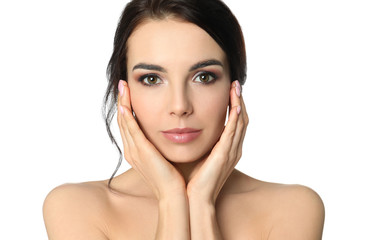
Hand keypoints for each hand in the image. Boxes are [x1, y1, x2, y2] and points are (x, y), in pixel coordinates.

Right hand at [117, 80, 185, 199]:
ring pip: (125, 123)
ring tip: (123, 88)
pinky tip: (126, 106)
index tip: (128, 93)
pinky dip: (127, 118)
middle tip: (122, 85)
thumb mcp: (164, 157)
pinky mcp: (142, 152)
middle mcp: (132, 151)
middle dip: (122, 102)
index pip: (129, 125)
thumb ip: (161, 145)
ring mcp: (135, 152)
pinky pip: (132, 131)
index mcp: (137, 152)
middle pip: (123, 122)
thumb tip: (169, 132)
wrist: (174, 194)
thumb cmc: (173, 177)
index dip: (127, 109)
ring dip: (123, 104)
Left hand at [186, 80, 248, 203]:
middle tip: (236, 84)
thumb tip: (191, 129)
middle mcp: (234, 149)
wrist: (196, 199)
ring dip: (239, 104)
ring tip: (236, 88)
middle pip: (242, 119)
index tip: (230, 91)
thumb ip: (201, 144)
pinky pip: (233, 132)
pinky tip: (235, 104)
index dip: (235, 106)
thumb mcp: (200, 157)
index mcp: (228, 150)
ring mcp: (231, 152)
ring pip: (240, 122)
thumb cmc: (195, 180)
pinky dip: (235, 118)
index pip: (235, 123)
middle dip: (239, 101)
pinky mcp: (225, 155)